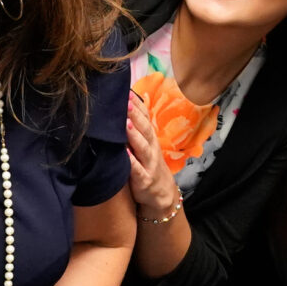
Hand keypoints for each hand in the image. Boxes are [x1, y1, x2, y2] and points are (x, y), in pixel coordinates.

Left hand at [124, 91, 177, 215]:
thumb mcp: (146, 145)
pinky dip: (132, 162)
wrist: (162, 194)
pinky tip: (125, 154)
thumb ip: (137, 127)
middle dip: (135, 115)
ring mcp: (148, 164)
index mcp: (150, 138)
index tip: (127, 91)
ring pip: (142, 147)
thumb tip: (125, 104)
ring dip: (134, 135)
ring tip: (126, 123)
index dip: (137, 105)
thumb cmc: (148, 165)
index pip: (145, 118)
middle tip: (125, 101)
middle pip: (145, 129)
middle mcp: (151, 148)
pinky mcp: (143, 180)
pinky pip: (137, 170)